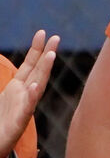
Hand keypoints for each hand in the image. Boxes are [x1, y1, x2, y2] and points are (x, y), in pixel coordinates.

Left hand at [0, 30, 54, 150]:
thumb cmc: (0, 123)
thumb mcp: (4, 98)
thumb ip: (14, 87)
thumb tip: (23, 76)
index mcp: (18, 88)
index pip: (30, 65)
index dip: (37, 49)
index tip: (43, 33)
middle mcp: (24, 95)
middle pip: (37, 71)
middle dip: (47, 54)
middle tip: (55, 38)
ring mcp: (23, 108)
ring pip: (36, 86)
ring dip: (44, 71)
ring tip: (51, 56)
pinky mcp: (18, 123)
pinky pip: (26, 108)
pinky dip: (31, 97)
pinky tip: (34, 87)